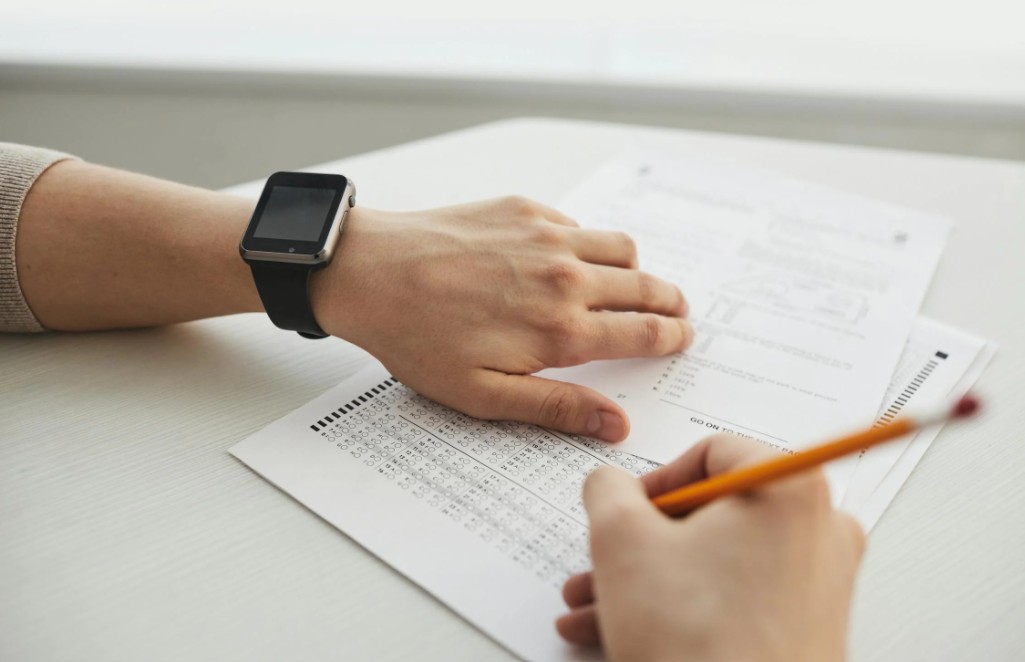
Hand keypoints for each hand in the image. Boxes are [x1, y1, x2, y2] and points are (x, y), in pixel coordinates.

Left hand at [310, 196, 691, 440]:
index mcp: (562, 330)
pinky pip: (578, 224)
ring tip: (635, 282)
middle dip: (670, 301)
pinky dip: (589, 243)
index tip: (682, 337)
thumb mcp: (484, 395)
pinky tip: (572, 259)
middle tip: (677, 310)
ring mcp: (547, 236)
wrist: (368, 273)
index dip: (671, 337)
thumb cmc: (418, 339)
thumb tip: (617, 425)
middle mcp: (566, 277)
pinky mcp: (524, 209)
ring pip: (622, 246)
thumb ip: (558, 407)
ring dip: (638, 267)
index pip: (643, 333)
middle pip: (645, 286)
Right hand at [556, 434, 864, 661]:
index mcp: (789, 487)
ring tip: (595, 605)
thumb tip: (610, 485)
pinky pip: (735, 599)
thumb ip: (606, 491)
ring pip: (716, 562)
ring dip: (649, 578)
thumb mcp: (622, 542)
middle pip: (714, 513)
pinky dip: (681, 606)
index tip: (627, 507)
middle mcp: (819, 530)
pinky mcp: (808, 629)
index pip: (715, 452)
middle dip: (642, 541)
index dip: (656, 479)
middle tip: (604, 561)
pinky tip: (625, 629)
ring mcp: (820, 584)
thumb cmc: (700, 644)